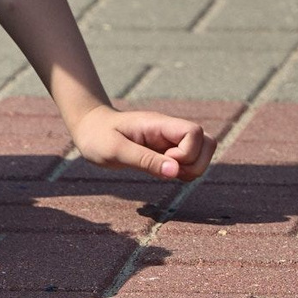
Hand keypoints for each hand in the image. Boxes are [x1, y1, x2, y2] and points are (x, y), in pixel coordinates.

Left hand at [71, 107, 215, 180]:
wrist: (89, 128)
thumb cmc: (98, 137)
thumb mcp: (116, 151)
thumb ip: (146, 160)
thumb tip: (175, 171)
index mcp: (160, 124)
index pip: (194, 133)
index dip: (186, 153)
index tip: (164, 162)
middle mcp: (170, 130)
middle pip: (207, 142)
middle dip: (195, 163)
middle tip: (168, 170)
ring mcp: (170, 140)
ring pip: (203, 151)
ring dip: (192, 168)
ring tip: (166, 173)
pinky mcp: (167, 151)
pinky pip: (190, 160)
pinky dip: (185, 171)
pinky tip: (163, 172)